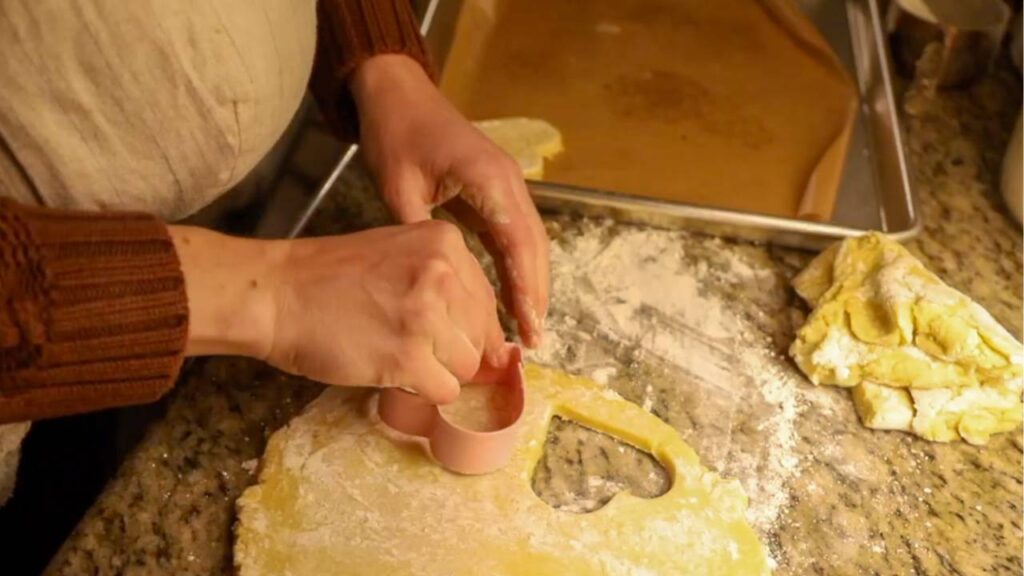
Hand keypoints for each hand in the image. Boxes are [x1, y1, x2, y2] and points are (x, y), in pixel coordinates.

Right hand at [171, 221, 505, 403]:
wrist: (276, 294)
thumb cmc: (327, 277)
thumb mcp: (397, 254)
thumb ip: (442, 281)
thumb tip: (487, 333)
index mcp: (444, 242)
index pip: (484, 299)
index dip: (470, 327)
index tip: (448, 338)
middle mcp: (443, 273)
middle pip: (479, 334)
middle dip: (453, 350)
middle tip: (415, 350)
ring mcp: (427, 315)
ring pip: (466, 366)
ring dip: (438, 371)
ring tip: (400, 358)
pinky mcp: (409, 356)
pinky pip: (444, 390)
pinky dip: (423, 392)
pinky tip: (394, 374)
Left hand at [350, 54, 549, 346]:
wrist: (398, 94)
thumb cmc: (396, 135)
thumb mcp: (399, 187)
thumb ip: (421, 234)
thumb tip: (436, 286)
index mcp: (490, 179)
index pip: (518, 242)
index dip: (526, 288)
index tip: (528, 326)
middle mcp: (509, 181)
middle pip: (535, 246)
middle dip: (537, 293)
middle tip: (533, 339)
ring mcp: (507, 184)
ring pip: (530, 242)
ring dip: (532, 283)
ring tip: (528, 328)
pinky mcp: (497, 190)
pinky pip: (514, 234)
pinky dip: (517, 267)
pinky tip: (511, 297)